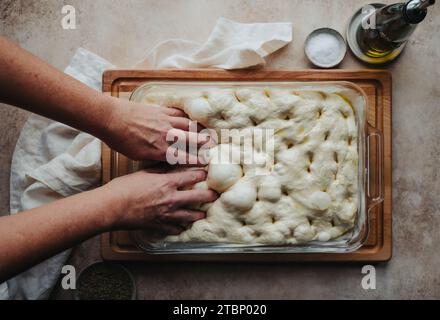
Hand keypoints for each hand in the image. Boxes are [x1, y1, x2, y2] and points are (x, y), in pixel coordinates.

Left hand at [103, 97, 208, 161]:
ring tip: (206, 131)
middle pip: (191, 139)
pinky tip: (189, 117)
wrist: (111, 118)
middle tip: (213, 145)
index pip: (184, 156)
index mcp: (160, 150)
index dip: (196, 160)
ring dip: (198, 128)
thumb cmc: (120, 140)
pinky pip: (178, 113)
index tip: (205, 162)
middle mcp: (167, 135)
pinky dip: (186, 116)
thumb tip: (163, 157)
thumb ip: (153, 156)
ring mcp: (165, 121)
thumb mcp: (137, 155)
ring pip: (188, 124)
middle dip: (204, 143)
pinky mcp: (161, 110)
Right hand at [103, 170, 217, 234]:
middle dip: (209, 196)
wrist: (112, 207)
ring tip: (203, 214)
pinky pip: (174, 229)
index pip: (191, 177)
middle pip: (197, 197)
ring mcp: (166, 214)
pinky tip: (183, 228)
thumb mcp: (144, 172)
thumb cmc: (124, 187)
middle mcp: (171, 198)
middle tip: (215, 195)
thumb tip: (170, 165)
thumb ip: (160, 170)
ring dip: (198, 215)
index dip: (202, 174)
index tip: (207, 173)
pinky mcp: (159, 225)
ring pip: (189, 216)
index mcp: (167, 182)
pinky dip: (180, 228)